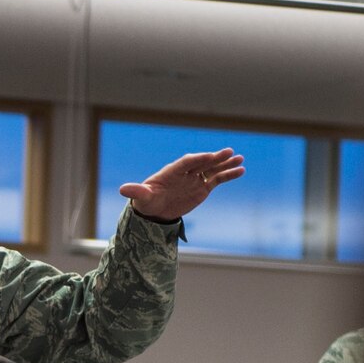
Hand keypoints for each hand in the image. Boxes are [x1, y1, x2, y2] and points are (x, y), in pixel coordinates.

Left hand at [120, 147, 245, 221]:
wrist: (154, 211)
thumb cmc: (147, 201)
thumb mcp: (142, 197)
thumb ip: (136, 191)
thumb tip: (122, 189)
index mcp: (171, 171)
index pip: (186, 162)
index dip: (197, 159)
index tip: (208, 157)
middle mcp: (186, 173)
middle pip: (202, 163)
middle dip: (214, 158)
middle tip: (229, 152)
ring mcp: (195, 179)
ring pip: (212, 169)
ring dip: (225, 164)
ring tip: (240, 159)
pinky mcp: (202, 188)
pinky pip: (217, 179)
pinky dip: (228, 175)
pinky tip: (240, 170)